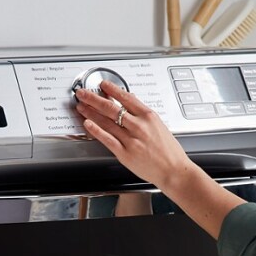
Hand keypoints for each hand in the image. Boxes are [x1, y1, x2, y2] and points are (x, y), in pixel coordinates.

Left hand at [74, 80, 192, 190]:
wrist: (174, 170)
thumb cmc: (170, 151)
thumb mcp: (160, 126)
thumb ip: (144, 114)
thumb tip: (133, 100)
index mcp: (149, 116)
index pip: (126, 98)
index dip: (112, 89)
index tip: (103, 85)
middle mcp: (139, 126)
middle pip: (111, 108)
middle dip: (94, 98)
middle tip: (83, 93)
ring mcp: (131, 139)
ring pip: (106, 122)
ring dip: (91, 112)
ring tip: (81, 106)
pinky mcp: (125, 153)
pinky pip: (107, 139)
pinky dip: (95, 130)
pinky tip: (87, 123)